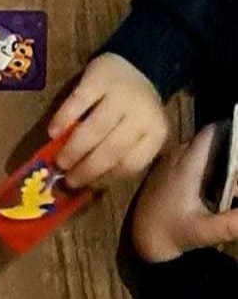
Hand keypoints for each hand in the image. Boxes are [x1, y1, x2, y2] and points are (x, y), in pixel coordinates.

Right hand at [49, 54, 169, 188]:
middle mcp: (141, 116)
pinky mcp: (98, 78)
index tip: (88, 187)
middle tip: (68, 180)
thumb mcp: (138, 130)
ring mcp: (119, 95)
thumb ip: (121, 151)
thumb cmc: (133, 107)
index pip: (131, 163)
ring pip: (95, 129)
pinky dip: (63, 119)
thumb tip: (88, 179)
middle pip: (112, 149)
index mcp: (155, 133)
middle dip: (87, 168)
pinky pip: (78, 102)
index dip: (107, 177)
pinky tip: (53, 132)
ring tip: (59, 162)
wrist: (136, 63)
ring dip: (74, 149)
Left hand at [131, 126, 237, 262]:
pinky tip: (221, 195)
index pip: (211, 133)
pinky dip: (213, 172)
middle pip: (212, 144)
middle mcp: (178, 156)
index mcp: (186, 164)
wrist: (140, 237)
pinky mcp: (171, 171)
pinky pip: (196, 162)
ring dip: (224, 167)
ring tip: (232, 192)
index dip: (231, 131)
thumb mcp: (205, 231)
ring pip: (205, 154)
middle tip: (235, 187)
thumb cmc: (170, 232)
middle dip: (232, 157)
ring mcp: (172, 162)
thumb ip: (232, 223)